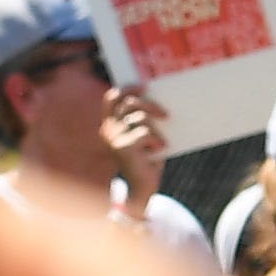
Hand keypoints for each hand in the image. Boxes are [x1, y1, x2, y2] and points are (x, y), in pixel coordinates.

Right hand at [96, 83, 171, 209]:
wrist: (141, 189)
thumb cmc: (146, 160)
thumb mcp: (144, 137)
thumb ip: (144, 121)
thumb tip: (159, 102)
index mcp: (110, 125)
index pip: (112, 99)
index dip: (127, 89)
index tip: (144, 87)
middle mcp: (109, 130)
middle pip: (130, 104)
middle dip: (150, 105)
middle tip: (165, 115)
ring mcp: (115, 138)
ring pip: (141, 118)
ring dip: (156, 129)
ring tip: (161, 143)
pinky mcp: (125, 147)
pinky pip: (146, 132)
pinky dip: (156, 141)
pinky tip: (159, 150)